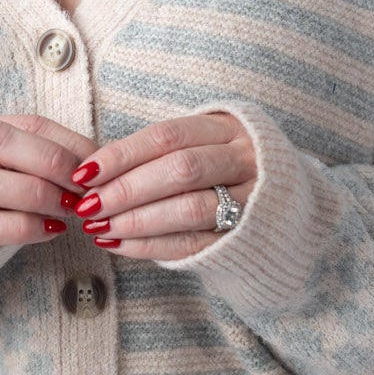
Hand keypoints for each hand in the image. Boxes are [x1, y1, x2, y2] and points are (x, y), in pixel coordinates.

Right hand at [0, 113, 97, 254]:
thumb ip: (30, 161)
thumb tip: (94, 163)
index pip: (24, 123)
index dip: (68, 142)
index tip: (99, 164)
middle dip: (50, 161)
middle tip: (84, 186)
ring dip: (38, 194)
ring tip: (69, 210)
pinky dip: (23, 226)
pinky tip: (50, 232)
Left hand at [68, 111, 257, 259]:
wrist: (288, 206)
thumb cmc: (228, 170)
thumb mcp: (205, 144)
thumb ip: (162, 153)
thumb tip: (95, 170)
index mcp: (227, 128)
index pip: (166, 136)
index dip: (122, 154)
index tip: (85, 172)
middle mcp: (244, 158)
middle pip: (179, 170)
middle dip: (126, 189)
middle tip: (88, 206)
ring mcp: (251, 199)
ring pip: (189, 209)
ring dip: (137, 221)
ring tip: (100, 228)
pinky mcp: (246, 237)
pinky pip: (194, 243)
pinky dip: (152, 246)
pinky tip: (121, 245)